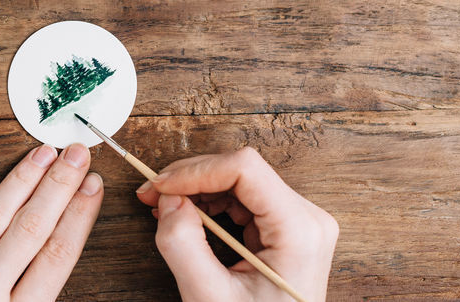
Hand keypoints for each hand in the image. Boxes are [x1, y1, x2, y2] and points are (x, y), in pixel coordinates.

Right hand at [136, 146, 336, 301]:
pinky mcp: (287, 227)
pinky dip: (211, 202)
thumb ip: (183, 245)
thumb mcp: (210, 297)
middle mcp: (307, 218)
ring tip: (166, 207)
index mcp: (299, 232)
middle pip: (241, 170)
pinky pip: (244, 197)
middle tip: (152, 195)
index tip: (161, 187)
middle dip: (191, 178)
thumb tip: (167, 199)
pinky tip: (189, 215)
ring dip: (198, 188)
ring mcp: (300, 221)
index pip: (245, 169)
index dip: (196, 171)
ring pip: (239, 180)